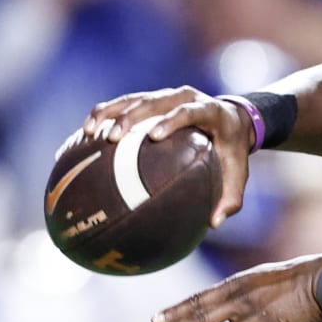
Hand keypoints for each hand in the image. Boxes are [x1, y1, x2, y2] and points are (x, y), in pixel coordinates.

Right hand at [84, 86, 253, 226]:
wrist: (233, 120)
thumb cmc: (233, 152)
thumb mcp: (238, 173)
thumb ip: (230, 198)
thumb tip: (213, 225)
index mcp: (210, 110)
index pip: (189, 111)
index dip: (171, 120)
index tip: (154, 136)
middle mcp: (185, 97)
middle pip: (154, 100)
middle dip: (131, 116)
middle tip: (112, 138)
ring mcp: (166, 96)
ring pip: (134, 99)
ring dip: (110, 113)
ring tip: (89, 133)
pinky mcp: (151, 99)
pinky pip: (124, 104)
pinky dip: (104, 115)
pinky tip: (84, 134)